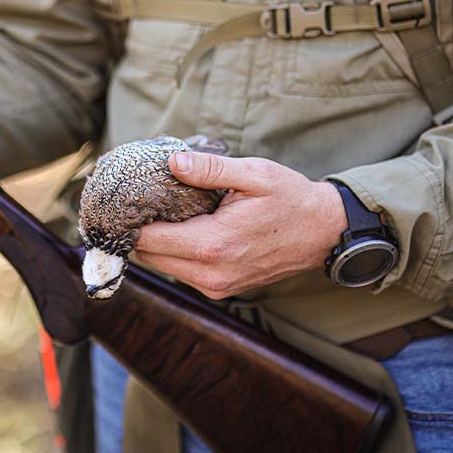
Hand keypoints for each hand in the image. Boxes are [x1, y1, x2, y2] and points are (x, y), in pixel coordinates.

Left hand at [133, 151, 347, 299]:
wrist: (324, 233)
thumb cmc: (290, 199)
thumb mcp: (253, 174)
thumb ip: (209, 169)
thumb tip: (172, 162)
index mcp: (212, 245)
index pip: (148, 240)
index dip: (132, 219)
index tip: (129, 198)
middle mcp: (209, 274)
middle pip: (148, 257)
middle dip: (140, 230)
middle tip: (142, 202)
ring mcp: (215, 287)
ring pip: (162, 267)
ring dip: (156, 243)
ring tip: (162, 213)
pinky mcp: (220, 290)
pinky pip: (181, 272)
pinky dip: (174, 253)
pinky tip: (183, 229)